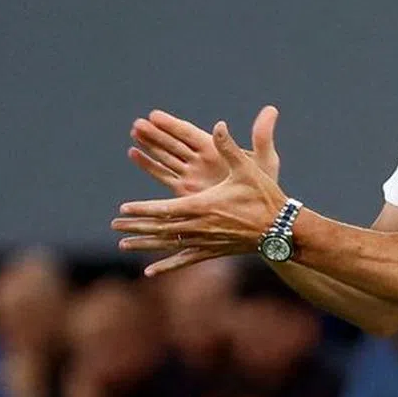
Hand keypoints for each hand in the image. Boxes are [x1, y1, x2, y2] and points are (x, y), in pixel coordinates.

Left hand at [113, 120, 288, 275]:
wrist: (282, 230)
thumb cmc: (265, 197)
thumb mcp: (248, 169)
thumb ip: (230, 147)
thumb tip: (219, 124)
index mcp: (205, 206)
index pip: (167, 209)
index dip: (144, 209)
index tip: (124, 208)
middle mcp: (201, 226)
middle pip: (162, 228)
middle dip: (136, 225)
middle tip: (115, 223)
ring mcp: (206, 241)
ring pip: (169, 245)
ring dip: (145, 243)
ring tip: (123, 244)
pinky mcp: (213, 251)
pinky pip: (185, 260)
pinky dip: (166, 265)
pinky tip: (150, 271)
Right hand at [128, 106, 280, 195]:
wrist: (259, 215)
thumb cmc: (265, 185)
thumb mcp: (264, 159)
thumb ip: (262, 136)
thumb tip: (271, 109)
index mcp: (216, 150)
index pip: (189, 133)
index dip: (172, 124)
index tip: (154, 115)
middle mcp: (201, 160)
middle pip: (173, 143)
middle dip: (156, 133)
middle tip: (137, 123)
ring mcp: (192, 175)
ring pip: (165, 156)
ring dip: (149, 145)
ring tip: (133, 133)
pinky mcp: (186, 191)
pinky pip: (164, 175)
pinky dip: (149, 165)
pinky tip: (134, 154)